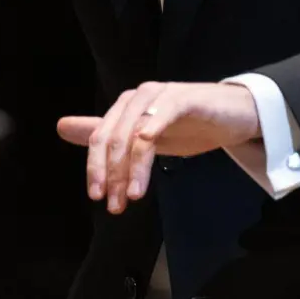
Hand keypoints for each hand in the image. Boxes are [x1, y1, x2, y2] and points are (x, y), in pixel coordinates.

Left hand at [57, 81, 260, 213]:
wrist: (237, 112)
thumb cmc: (191, 124)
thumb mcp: (145, 137)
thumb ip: (107, 134)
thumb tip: (62, 127)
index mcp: (126, 105)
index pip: (100, 137)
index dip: (94, 167)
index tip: (97, 197)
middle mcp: (139, 97)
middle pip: (112, 136)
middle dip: (110, 174)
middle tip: (115, 204)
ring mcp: (160, 96)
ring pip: (133, 133)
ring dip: (130, 169)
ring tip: (133, 197)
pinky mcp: (183, 99)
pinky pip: (158, 120)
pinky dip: (147, 146)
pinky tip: (144, 168)